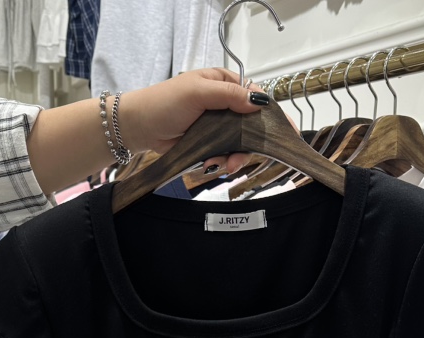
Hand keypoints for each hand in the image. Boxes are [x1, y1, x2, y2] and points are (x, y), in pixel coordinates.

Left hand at [118, 68, 268, 175]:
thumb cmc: (165, 102)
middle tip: (244, 158)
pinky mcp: (209, 144)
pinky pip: (225, 155)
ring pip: (240, 144)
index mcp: (225, 84)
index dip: (270, 115)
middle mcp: (225, 104)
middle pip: (252, 126)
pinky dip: (222, 162)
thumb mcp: (198, 92)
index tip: (283, 133)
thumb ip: (229, 95)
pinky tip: (211, 165)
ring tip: (225, 166)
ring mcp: (218, 126)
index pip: (255, 97)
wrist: (139, 127)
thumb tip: (258, 102)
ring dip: (235, 157)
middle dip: (251, 144)